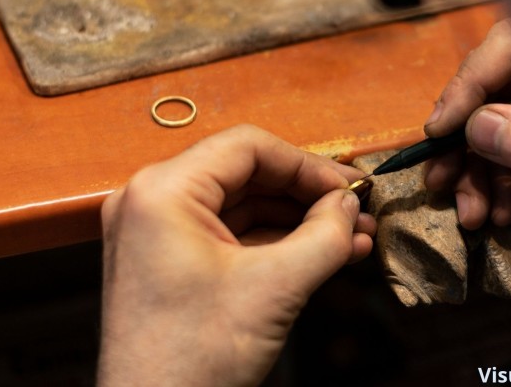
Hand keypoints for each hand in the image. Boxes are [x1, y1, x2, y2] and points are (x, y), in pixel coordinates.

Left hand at [97, 125, 375, 386]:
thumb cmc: (190, 362)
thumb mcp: (275, 288)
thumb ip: (324, 236)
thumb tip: (350, 207)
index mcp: (163, 192)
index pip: (248, 148)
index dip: (308, 165)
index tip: (349, 188)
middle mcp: (153, 202)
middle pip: (248, 174)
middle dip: (309, 195)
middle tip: (357, 211)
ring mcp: (160, 233)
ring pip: (245, 206)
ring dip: (299, 220)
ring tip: (352, 237)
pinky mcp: (173, 262)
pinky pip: (233, 235)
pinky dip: (277, 242)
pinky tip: (324, 254)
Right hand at [424, 19, 510, 228]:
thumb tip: (476, 129)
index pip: (500, 48)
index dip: (463, 92)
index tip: (435, 132)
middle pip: (492, 91)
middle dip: (464, 145)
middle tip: (439, 185)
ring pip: (502, 122)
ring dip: (482, 172)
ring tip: (473, 218)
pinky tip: (505, 213)